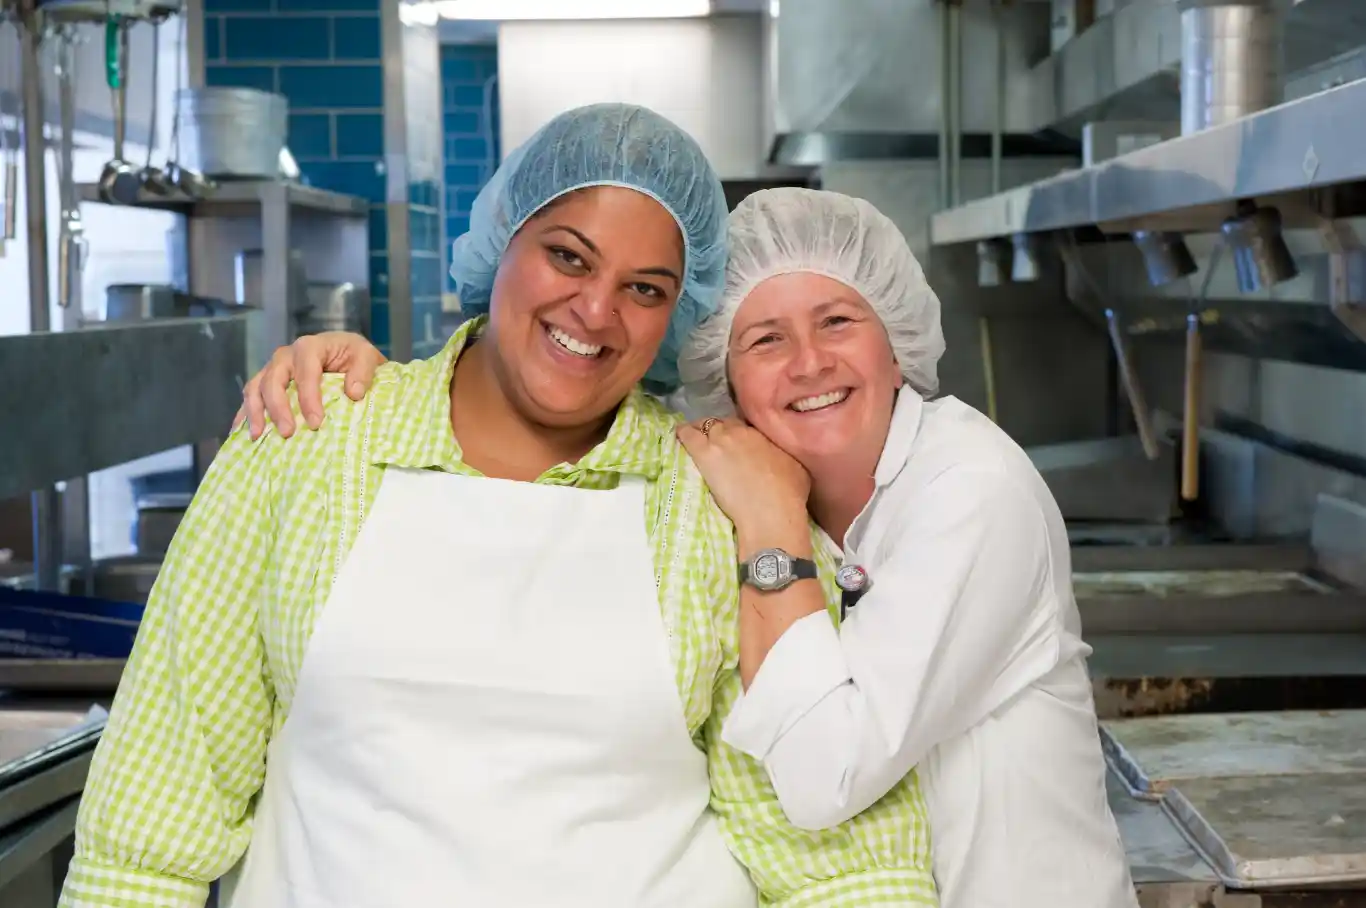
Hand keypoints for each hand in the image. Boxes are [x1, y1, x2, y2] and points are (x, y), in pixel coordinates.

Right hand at [232, 332, 386, 439]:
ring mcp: (273, 368)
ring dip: (255, 412)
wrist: (345, 354)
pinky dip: (244, 413)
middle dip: (278, 408)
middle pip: (273, 380)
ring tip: (258, 436)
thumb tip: (353, 393)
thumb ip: (363, 372)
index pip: (305, 371)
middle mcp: (286, 355)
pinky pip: (250, 396)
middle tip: (287, 433)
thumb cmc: (354, 356)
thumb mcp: (367, 357)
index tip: (315, 423)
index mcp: (310, 347)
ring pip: (255, 387)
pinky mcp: (266, 381)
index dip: (308, 397)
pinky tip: (242, 433)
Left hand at [676, 417, 810, 540]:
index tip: (738, 444)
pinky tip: (680, 437)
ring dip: (702, 431)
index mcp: (762, 433)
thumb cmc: (789, 494)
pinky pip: (687, 434)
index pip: (744, 425)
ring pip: (705, 425)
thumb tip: (780, 451)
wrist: (771, 512)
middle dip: (721, 432)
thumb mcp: (796, 466)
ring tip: (698, 441)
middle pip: (725, 423)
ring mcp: (721, 440)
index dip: (739, 434)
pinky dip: (683, 434)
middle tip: (719, 447)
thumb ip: (783, 452)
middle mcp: (740, 431)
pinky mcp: (704, 454)